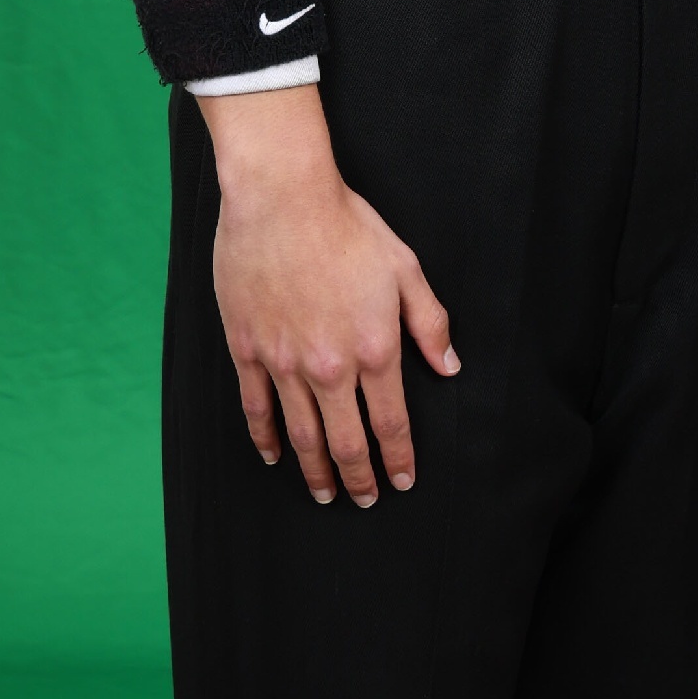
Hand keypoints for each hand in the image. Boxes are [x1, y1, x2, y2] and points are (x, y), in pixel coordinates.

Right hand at [199, 85, 457, 506]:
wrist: (281, 198)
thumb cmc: (348, 226)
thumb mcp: (405, 269)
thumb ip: (430, 324)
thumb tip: (449, 367)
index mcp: (374, 349)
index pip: (391, 423)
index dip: (398, 458)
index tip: (401, 482)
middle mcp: (329, 367)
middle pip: (346, 442)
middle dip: (358, 478)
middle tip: (363, 501)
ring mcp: (284, 363)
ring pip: (302, 435)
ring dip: (315, 471)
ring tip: (325, 493)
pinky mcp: (248, 350)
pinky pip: (257, 409)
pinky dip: (266, 439)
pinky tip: (275, 456)